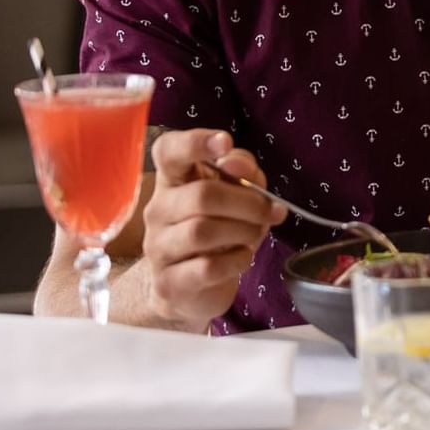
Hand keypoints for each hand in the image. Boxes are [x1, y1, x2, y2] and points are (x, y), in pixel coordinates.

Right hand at [140, 129, 284, 329]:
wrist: (193, 288)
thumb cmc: (220, 229)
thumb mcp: (238, 194)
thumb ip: (242, 171)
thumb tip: (235, 162)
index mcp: (173, 180)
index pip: (168, 150)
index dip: (195, 142)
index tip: (225, 143)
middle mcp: (158, 209)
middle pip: (202, 195)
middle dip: (248, 202)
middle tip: (271, 212)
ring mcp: (158, 247)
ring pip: (202, 231)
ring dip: (244, 230)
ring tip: (255, 234)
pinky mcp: (168, 282)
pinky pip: (207, 267)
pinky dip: (236, 260)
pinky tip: (242, 257)